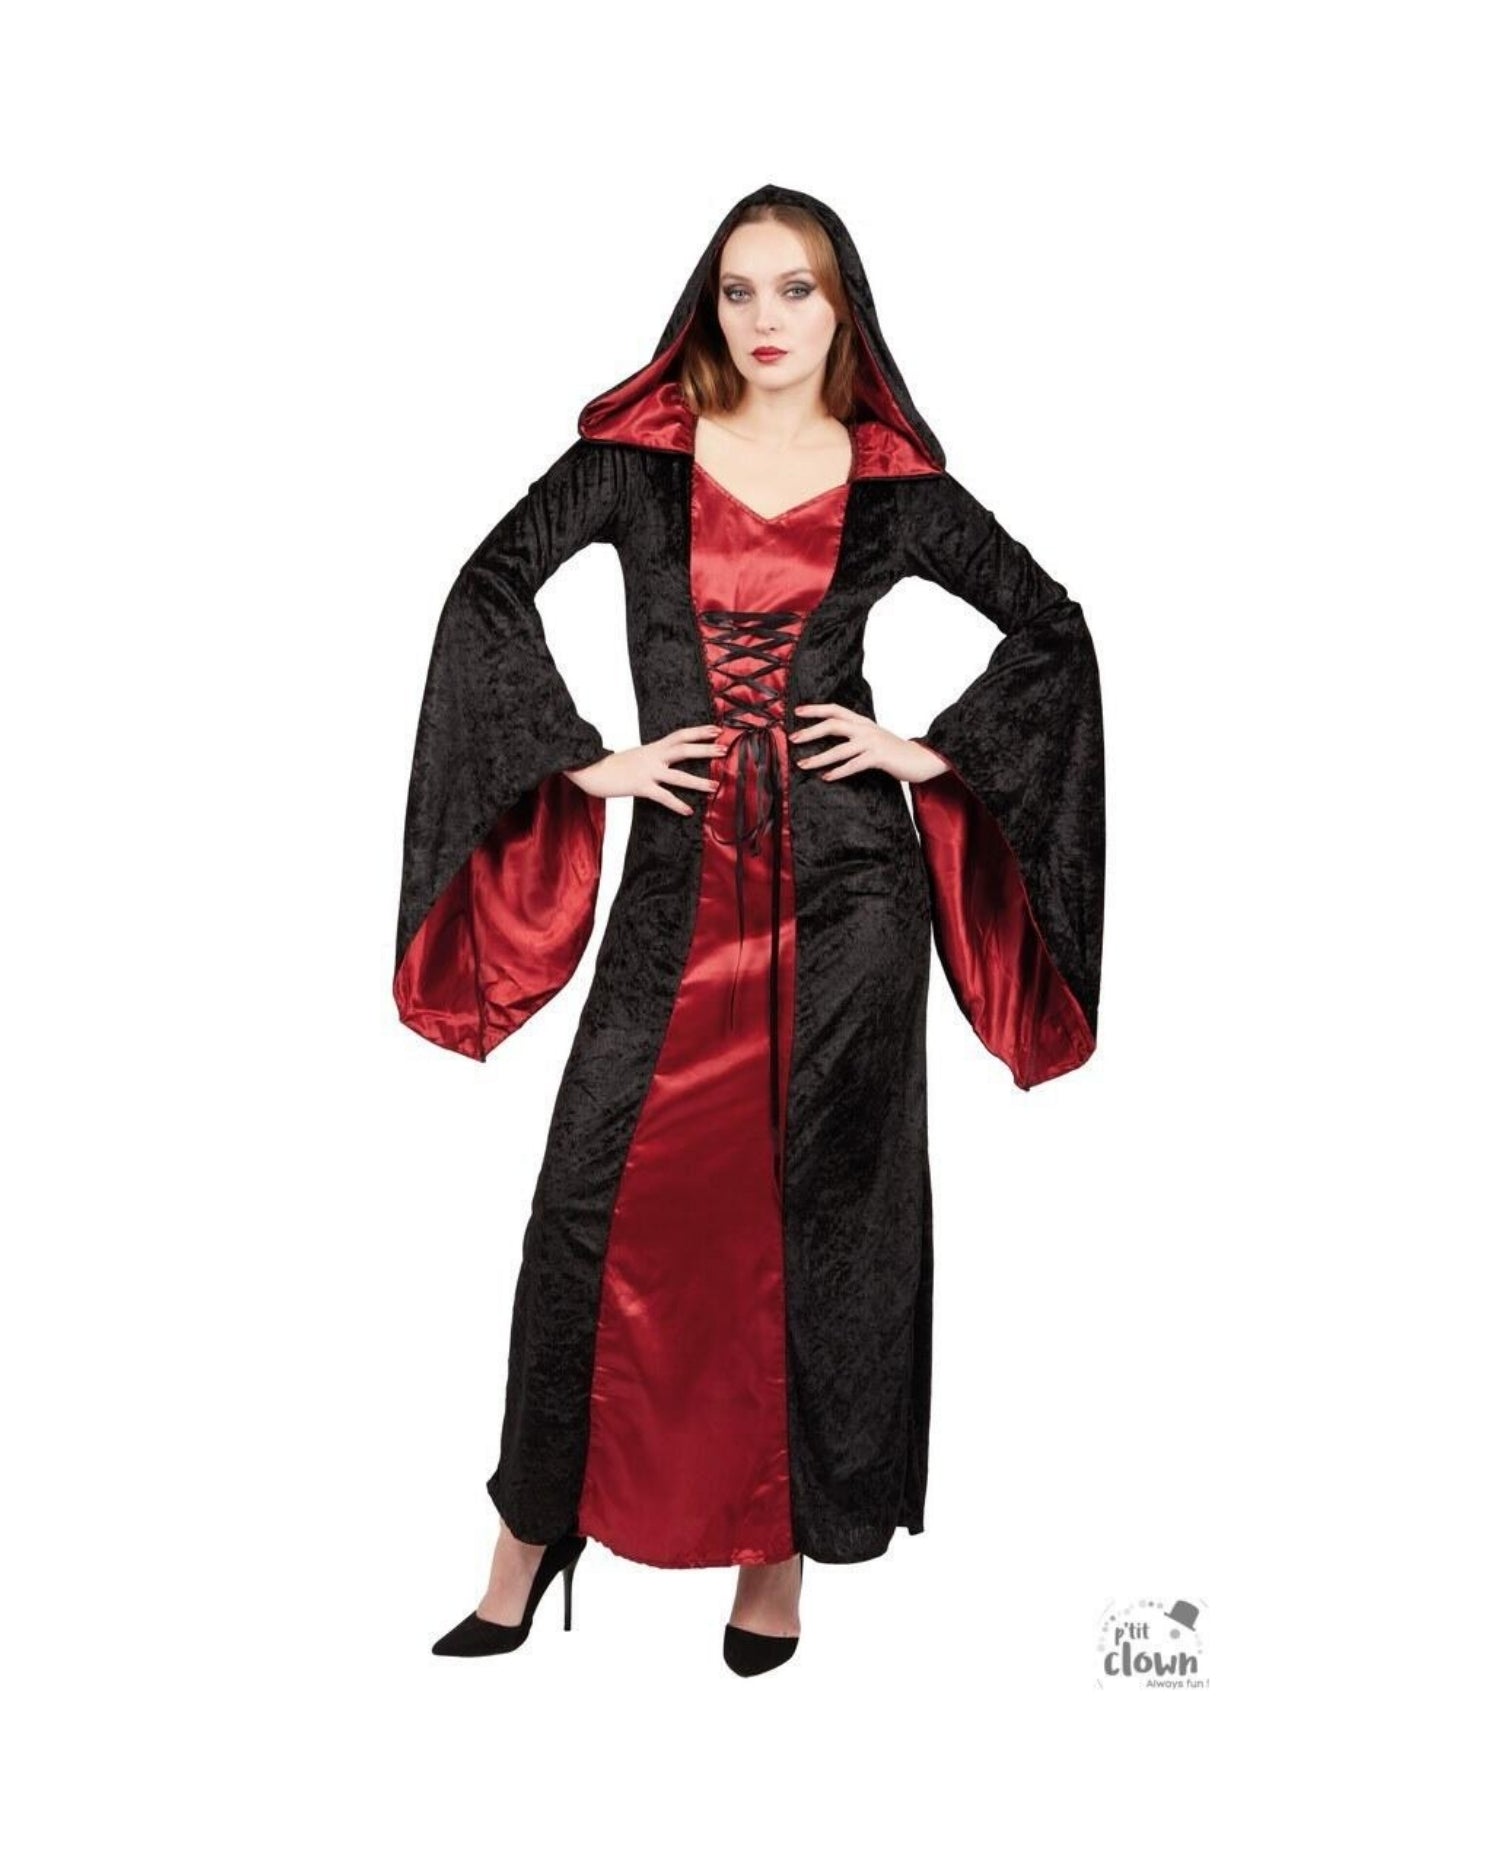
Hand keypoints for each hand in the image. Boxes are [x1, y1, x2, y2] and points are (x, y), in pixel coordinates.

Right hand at [565, 725, 725, 815]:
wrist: (590, 769)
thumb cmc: (615, 765)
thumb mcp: (638, 755)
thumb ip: (655, 756)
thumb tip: (670, 758)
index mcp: (653, 747)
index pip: (680, 735)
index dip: (699, 731)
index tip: (717, 729)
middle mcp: (653, 756)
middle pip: (683, 749)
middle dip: (705, 749)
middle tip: (724, 749)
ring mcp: (647, 772)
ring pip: (678, 775)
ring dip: (698, 781)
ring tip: (715, 786)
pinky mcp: (640, 787)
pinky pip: (663, 796)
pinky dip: (677, 804)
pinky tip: (688, 810)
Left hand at [789, 703, 952, 784]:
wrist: (920, 758)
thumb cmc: (893, 750)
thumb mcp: (872, 736)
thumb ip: (854, 734)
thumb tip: (829, 736)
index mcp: (862, 721)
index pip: (835, 710)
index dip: (816, 709)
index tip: (797, 712)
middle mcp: (865, 728)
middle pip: (833, 724)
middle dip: (811, 731)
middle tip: (793, 739)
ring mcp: (872, 742)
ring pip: (839, 749)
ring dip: (819, 758)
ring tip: (803, 764)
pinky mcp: (878, 757)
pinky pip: (853, 765)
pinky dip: (838, 771)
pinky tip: (826, 777)